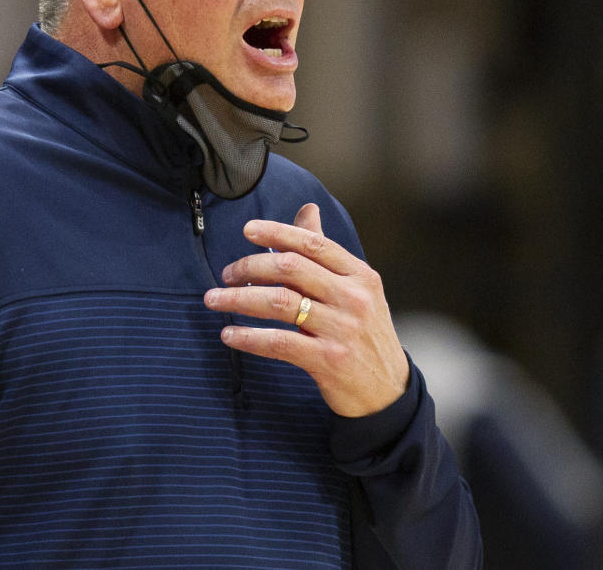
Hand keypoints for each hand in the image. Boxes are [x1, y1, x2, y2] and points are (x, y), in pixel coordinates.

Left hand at [203, 203, 409, 416]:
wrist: (388, 392)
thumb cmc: (365, 334)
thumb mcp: (357, 290)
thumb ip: (326, 254)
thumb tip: (308, 209)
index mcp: (360, 275)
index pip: (314, 244)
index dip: (278, 233)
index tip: (248, 230)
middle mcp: (353, 298)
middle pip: (292, 269)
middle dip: (250, 267)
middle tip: (226, 273)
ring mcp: (342, 329)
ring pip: (280, 303)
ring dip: (239, 299)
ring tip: (213, 299)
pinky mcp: (328, 360)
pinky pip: (279, 342)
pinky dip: (249, 337)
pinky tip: (230, 334)